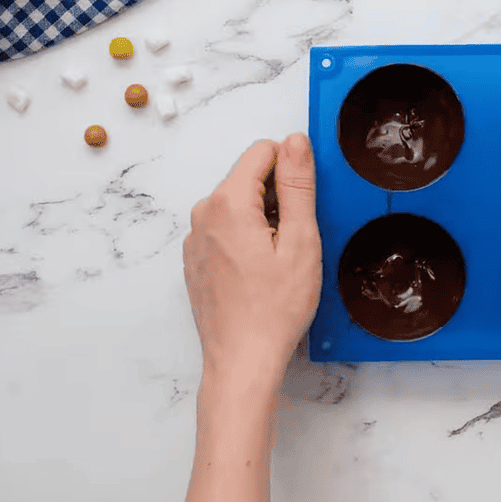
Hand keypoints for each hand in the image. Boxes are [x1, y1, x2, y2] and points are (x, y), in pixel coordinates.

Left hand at [183, 134, 322, 384]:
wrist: (243, 359)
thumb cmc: (275, 308)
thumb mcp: (300, 241)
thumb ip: (297, 186)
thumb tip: (295, 142)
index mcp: (228, 203)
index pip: (263, 152)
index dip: (292, 170)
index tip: (304, 205)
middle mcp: (204, 213)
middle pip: (249, 178)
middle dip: (278, 198)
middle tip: (296, 241)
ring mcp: (196, 238)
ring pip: (239, 205)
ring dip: (264, 220)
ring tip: (280, 261)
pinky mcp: (197, 258)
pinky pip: (227, 230)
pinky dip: (248, 239)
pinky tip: (262, 272)